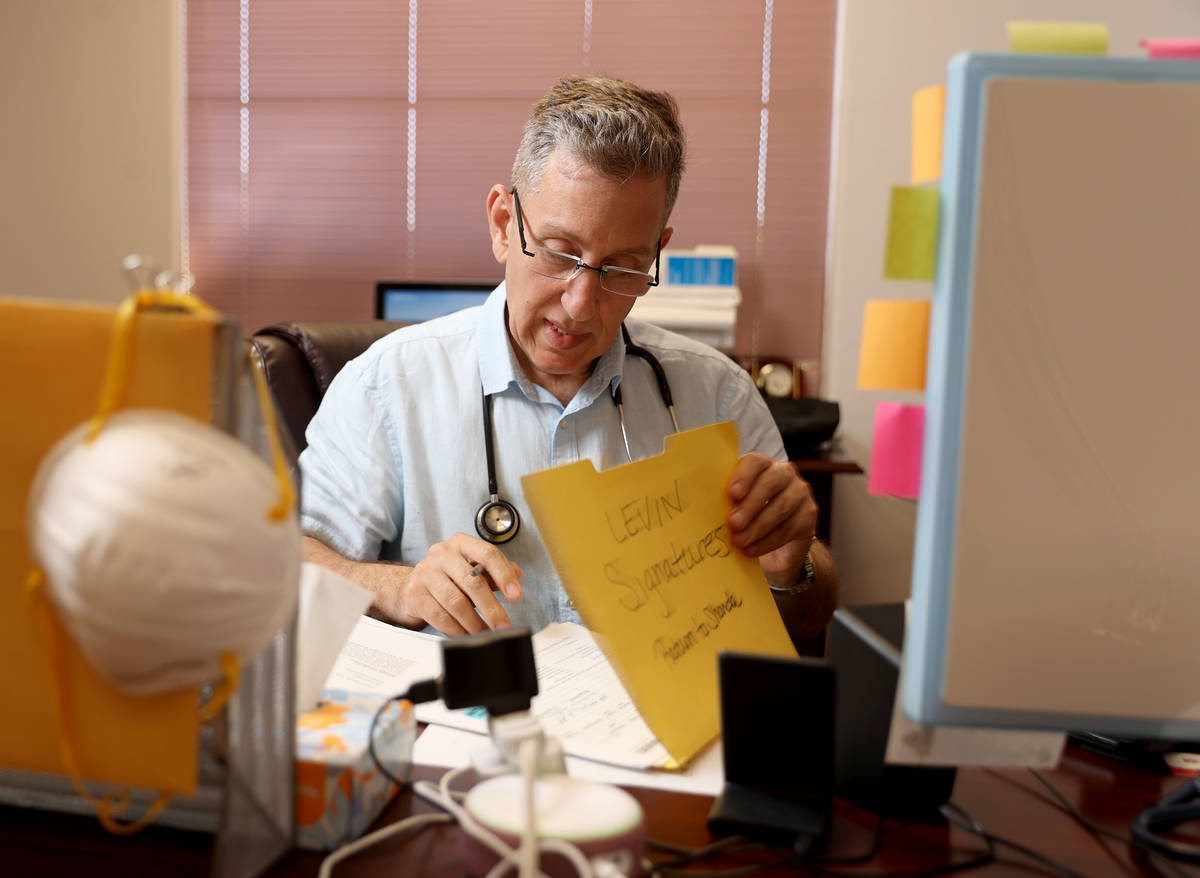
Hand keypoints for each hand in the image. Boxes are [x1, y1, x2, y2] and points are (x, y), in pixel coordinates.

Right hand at [390, 534, 523, 634]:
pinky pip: (440, 616)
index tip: (516, 595)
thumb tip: (517, 574)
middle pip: (472, 581)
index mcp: (461, 543)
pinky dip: (457, 630)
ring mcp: (425, 573)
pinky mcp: (415, 595)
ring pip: (456, 602)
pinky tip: (466, 635)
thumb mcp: (471, 569)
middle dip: (491, 607)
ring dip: (474, 623)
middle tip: (502, 625)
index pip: (488, 554)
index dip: (504, 575)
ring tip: (486, 634)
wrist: (409, 587)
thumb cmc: (447, 578)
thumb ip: (493, 571)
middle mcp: (441, 554)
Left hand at [725, 453, 818, 586]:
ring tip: (740, 542)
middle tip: (733, 524)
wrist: (774, 541)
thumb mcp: (735, 507)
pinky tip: (752, 550)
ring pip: (781, 507)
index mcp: (762, 466)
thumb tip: (706, 511)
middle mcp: (784, 473)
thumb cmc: (747, 517)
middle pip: (771, 483)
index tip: (732, 494)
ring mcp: (800, 493)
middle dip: (750, 505)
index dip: (744, 475)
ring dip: (758, 527)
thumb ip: (728, 504)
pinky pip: (789, 527)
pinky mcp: (809, 515)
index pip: (756, 461)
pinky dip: (768, 541)